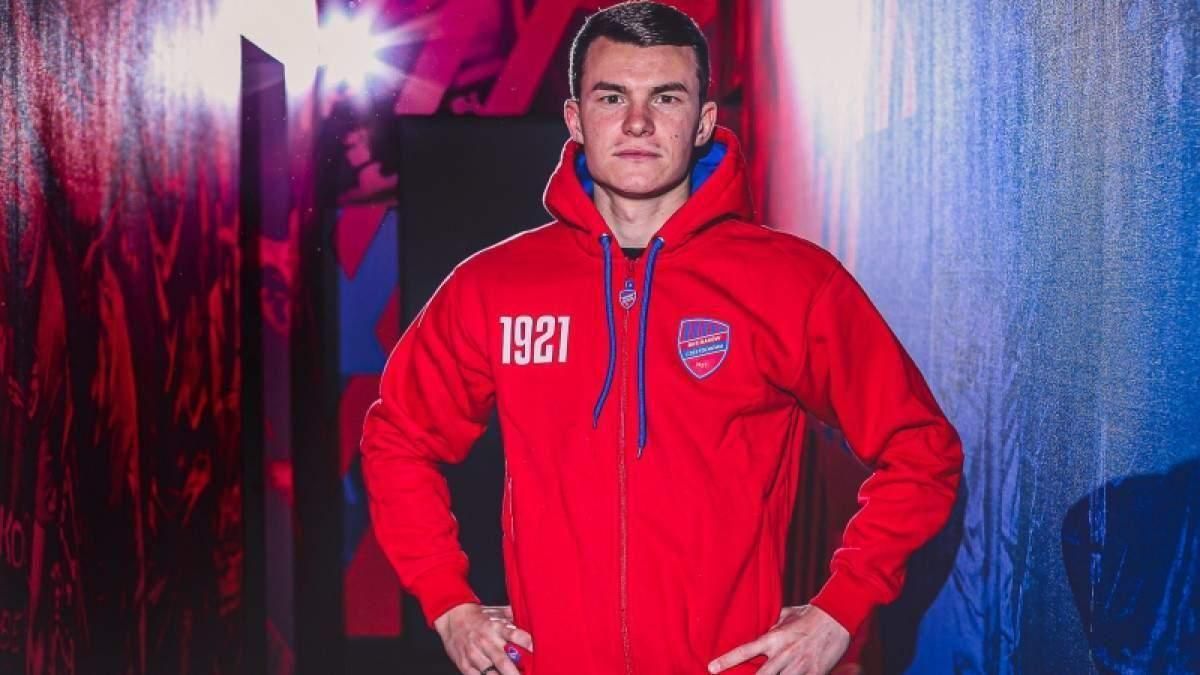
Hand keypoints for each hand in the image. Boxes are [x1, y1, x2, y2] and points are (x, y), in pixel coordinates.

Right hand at [434, 603, 533, 674]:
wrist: (450, 617)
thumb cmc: (475, 616)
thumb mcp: (494, 612)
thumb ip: (511, 616)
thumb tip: (529, 615)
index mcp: (495, 627)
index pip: (514, 635)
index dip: (526, 643)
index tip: (537, 650)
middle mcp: (485, 641)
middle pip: (503, 659)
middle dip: (515, 671)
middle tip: (528, 674)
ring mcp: (474, 654)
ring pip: (490, 672)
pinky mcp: (465, 664)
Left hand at [707, 605, 849, 674]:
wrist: (837, 617)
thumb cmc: (810, 614)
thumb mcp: (786, 616)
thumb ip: (772, 626)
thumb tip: (762, 631)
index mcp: (774, 638)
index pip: (745, 650)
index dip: (727, 660)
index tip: (712, 667)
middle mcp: (784, 654)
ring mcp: (799, 666)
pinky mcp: (815, 673)